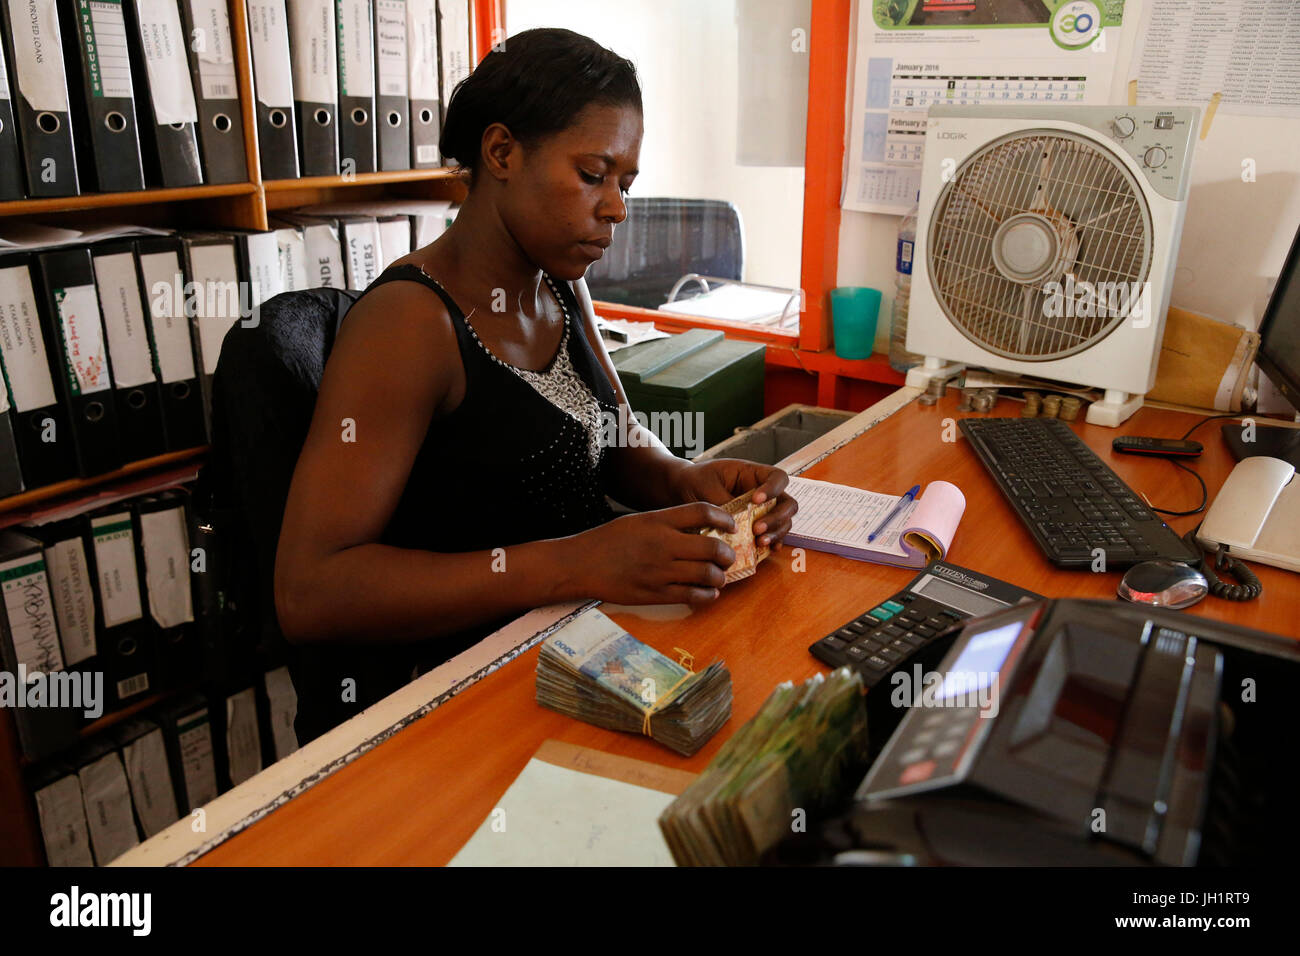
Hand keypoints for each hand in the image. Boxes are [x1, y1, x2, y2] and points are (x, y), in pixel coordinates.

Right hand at [573, 502, 738, 606]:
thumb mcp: (639, 521)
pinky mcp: (655, 594)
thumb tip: (701, 531)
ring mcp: (660, 571)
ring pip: (707, 574)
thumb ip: (668, 523)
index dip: (724, 517)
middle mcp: (662, 544)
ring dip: (721, 576)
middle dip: (728, 553)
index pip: (703, 512)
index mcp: (658, 520)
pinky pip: (693, 596)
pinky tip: (708, 592)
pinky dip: (708, 595)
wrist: (581, 565)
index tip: (730, 525)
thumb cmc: (609, 540)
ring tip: (719, 576)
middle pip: (712, 547)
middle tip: (729, 555)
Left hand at [670, 458, 797, 550]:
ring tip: (759, 542)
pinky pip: (772, 536)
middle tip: (757, 529)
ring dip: (775, 533)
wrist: (683, 490)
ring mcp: (762, 511)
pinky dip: (772, 543)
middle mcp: (763, 493)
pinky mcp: (755, 527)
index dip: (773, 489)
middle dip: (776, 518)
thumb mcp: (706, 486)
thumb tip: (736, 523)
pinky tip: (765, 550)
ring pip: (783, 522)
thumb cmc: (696, 481)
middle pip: (787, 504)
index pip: (778, 477)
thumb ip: (723, 502)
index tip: (756, 499)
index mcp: (753, 474)